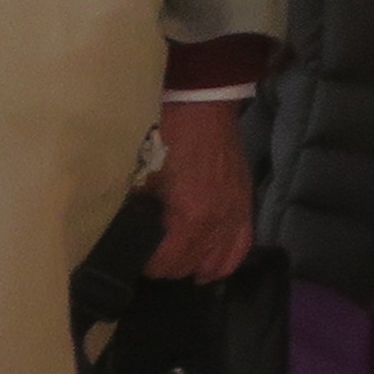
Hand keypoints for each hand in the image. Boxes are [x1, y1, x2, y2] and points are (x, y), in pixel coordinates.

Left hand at [147, 95, 254, 279]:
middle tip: (150, 252)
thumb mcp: (144, 176)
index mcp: (191, 217)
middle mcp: (218, 223)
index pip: (166, 263)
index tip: (133, 256)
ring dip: (194, 265)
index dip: (146, 264)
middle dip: (166, 265)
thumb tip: (129, 234)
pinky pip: (240, 246)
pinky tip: (208, 265)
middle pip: (189, 267)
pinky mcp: (244, 205)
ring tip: (177, 257)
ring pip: (217, 264)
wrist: (203, 107)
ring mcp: (235, 215)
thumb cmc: (168, 136)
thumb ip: (139, 212)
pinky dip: (224, 259)